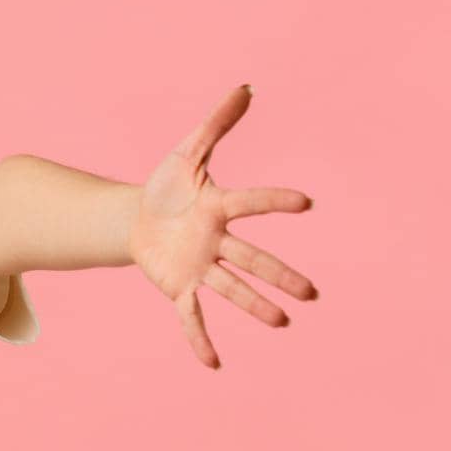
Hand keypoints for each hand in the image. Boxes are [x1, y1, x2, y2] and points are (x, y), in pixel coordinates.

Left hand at [127, 84, 317, 369]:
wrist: (138, 218)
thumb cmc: (169, 185)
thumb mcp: (186, 153)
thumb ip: (215, 123)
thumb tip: (245, 87)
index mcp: (220, 207)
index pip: (250, 202)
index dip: (275, 201)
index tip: (306, 204)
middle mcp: (217, 241)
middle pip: (251, 259)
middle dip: (279, 276)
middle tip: (312, 293)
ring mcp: (200, 267)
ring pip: (230, 288)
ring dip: (254, 306)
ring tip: (282, 323)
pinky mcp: (179, 287)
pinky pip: (192, 315)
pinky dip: (200, 339)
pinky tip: (213, 363)